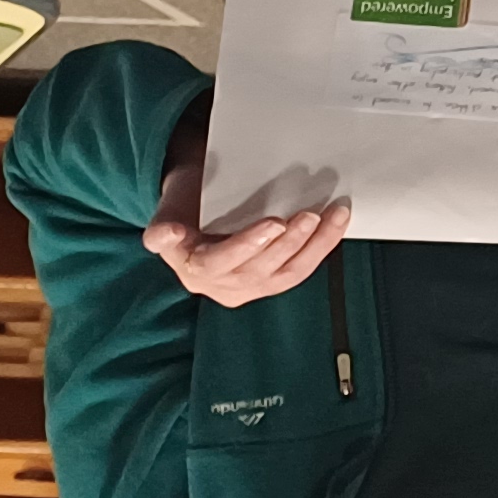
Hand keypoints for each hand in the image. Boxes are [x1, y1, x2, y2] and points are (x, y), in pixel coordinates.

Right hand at [140, 144, 348, 308]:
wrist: (195, 218)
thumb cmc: (184, 209)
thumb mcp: (167, 212)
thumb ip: (163, 227)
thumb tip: (164, 236)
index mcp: (192, 269)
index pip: (217, 263)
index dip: (246, 245)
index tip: (273, 223)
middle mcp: (220, 286)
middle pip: (258, 270)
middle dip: (288, 243)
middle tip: (310, 216)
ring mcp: (247, 288)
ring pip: (285, 274)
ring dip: (314, 247)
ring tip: (332, 218)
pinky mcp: (269, 284)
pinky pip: (297, 272)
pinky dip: (319, 249)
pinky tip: (335, 228)